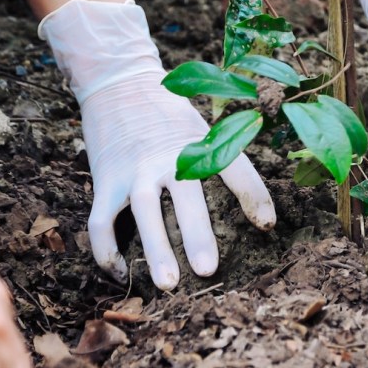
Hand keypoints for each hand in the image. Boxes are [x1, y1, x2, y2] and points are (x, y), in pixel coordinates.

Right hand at [39, 0, 274, 288]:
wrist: (117, 83)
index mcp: (197, 142)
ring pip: (143, 213)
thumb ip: (225, 161)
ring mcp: (133, 171)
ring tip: (168, 284)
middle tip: (208, 270)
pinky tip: (122, 273)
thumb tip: (263, 214)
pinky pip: (101, 222)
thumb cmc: (168, 114)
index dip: (253, 195)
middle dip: (196, 234)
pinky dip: (107, 251)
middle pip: (185, 197)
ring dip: (156, 249)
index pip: (233, 167)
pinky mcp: (106, 181)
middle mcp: (166, 157)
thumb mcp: (201, 128)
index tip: (266, 225)